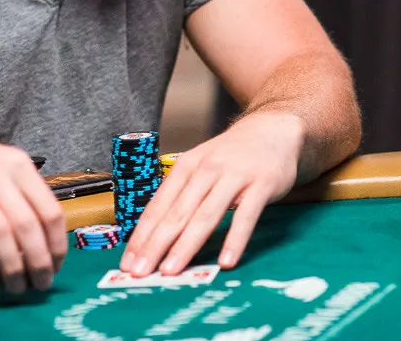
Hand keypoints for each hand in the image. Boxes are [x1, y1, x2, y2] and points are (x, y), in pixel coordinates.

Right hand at [0, 124, 65, 293]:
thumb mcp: (2, 170)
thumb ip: (24, 200)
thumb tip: (46, 248)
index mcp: (18, 164)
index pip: (49, 209)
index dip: (56, 244)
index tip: (56, 267)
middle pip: (25, 224)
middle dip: (37, 261)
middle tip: (40, 285)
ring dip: (11, 266)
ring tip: (15, 286)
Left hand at [119, 112, 302, 277]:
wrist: (272, 129)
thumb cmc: (230, 156)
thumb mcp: (200, 166)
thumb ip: (183, 195)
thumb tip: (157, 233)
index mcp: (186, 167)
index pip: (158, 206)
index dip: (142, 236)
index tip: (128, 262)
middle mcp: (206, 170)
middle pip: (176, 214)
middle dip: (155, 245)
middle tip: (140, 272)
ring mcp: (234, 176)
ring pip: (205, 215)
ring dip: (186, 246)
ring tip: (171, 271)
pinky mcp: (261, 184)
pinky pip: (246, 216)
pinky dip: (235, 239)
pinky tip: (226, 261)